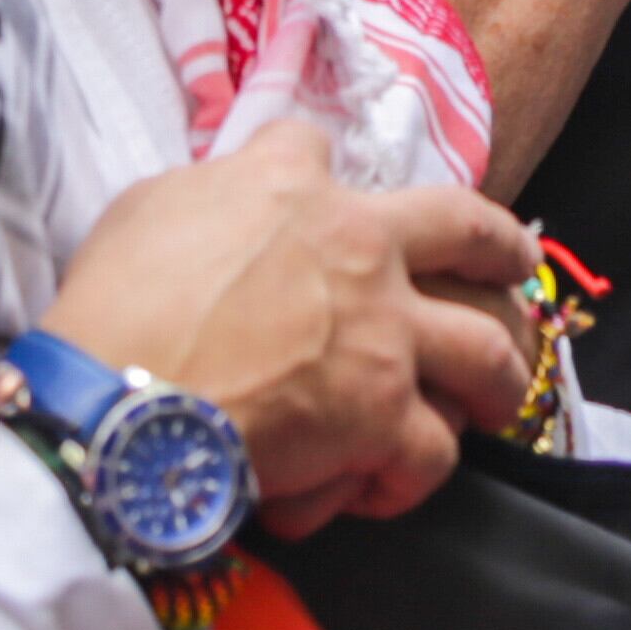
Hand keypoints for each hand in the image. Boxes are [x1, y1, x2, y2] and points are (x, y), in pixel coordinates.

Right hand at [35, 122, 540, 537]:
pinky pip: (434, 453)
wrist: (119, 401)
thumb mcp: (147, 209)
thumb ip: (209, 193)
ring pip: (487, 351)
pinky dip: (414, 472)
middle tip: (515, 265)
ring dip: (498, 377)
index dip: (315, 165)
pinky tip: (389, 481)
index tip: (323, 177)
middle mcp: (363, 248)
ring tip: (497, 397)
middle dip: (502, 247)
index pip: (317, 148)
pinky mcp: (383, 420)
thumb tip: (229, 194)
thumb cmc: (115, 305)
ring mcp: (385, 336)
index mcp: (294, 187)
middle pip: (469, 230)